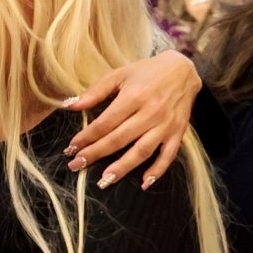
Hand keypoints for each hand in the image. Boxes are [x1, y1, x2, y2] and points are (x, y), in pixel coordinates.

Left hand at [65, 48, 200, 188]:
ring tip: (104, 180)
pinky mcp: (178, 133)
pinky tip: (143, 183)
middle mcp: (150, 112)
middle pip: (119, 139)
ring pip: (142, 151)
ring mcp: (165, 125)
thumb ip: (95, 91)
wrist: (183, 70)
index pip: (105, 123)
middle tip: (76, 165)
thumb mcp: (120, 75)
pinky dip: (157, 171)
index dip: (86, 137)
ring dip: (122, 168)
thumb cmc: (147, 72)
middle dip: (95, 154)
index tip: (71, 148)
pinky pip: (168, 155)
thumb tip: (69, 105)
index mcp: (134, 96)